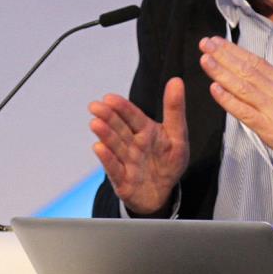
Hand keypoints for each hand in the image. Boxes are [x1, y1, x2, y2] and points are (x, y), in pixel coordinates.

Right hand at [89, 77, 189, 214]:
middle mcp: (132, 144)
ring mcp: (126, 161)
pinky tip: (99, 148)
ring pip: (115, 146)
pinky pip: (114, 169)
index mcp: (146, 131)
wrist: (162, 193)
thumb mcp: (177, 135)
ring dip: (105, 135)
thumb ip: (175, 109)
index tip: (110, 97)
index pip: (133, 116)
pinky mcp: (122, 180)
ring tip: (95, 124)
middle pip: (119, 128)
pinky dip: (107, 159)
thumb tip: (176, 80)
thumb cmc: (168, 161)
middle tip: (95, 106)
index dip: (122, 107)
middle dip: (108, 117)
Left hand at [198, 36, 272, 179]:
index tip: (217, 41)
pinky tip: (215, 89)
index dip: (234, 50)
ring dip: (222, 72)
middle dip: (223, 56)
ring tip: (205, 60)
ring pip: (243, 87)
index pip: (256, 61)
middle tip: (204, 43)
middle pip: (246, 70)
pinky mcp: (271, 130)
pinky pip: (246, 112)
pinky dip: (229, 100)